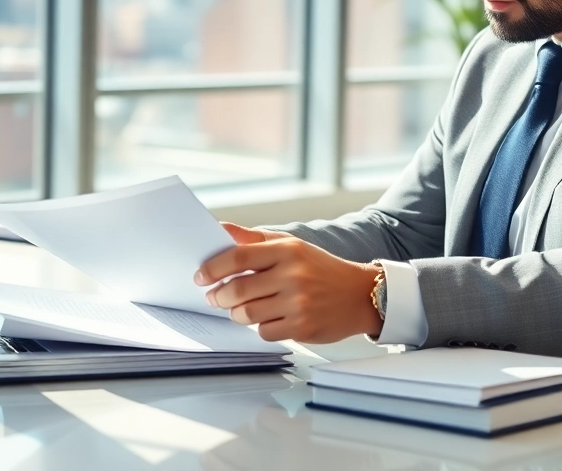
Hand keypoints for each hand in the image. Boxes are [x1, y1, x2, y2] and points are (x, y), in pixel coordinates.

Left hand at [196, 224, 382, 342]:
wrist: (360, 294)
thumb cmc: (319, 268)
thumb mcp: (290, 245)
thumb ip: (253, 239)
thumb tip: (220, 229)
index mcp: (287, 250)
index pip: (238, 257)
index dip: (213, 268)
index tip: (200, 276)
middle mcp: (293, 276)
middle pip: (238, 290)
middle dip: (219, 296)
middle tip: (214, 297)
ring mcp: (299, 304)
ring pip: (247, 314)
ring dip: (236, 313)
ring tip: (237, 308)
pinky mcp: (303, 328)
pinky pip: (264, 332)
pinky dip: (259, 327)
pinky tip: (267, 318)